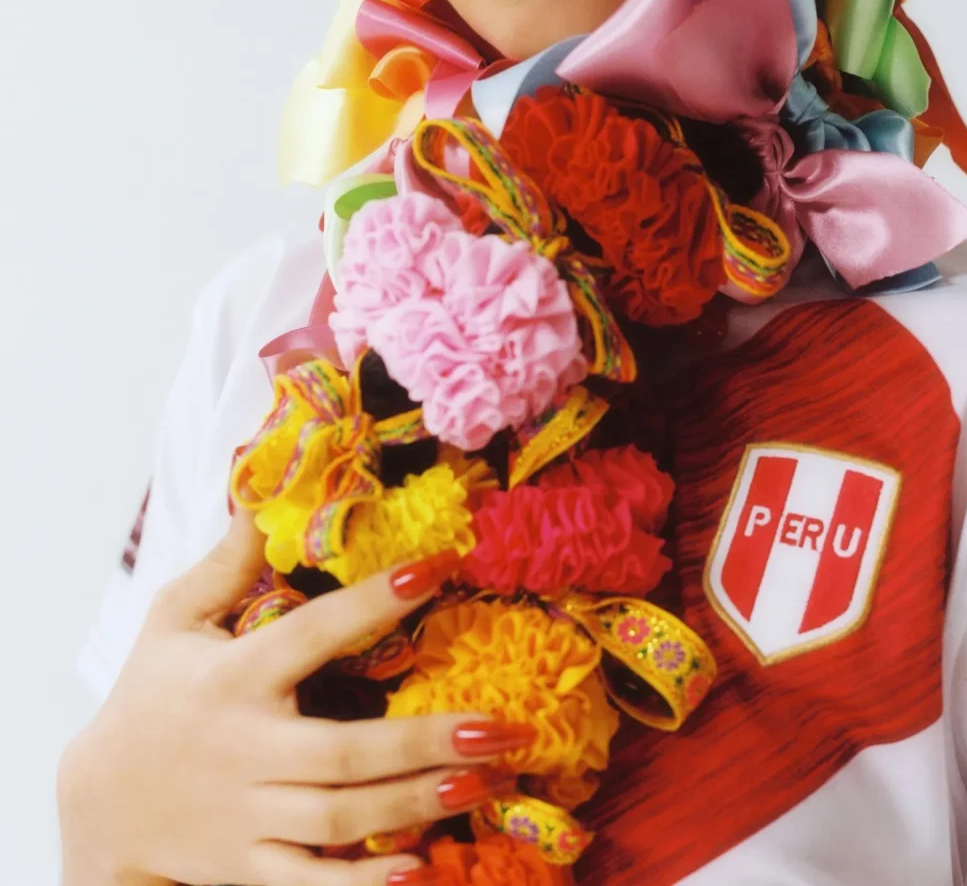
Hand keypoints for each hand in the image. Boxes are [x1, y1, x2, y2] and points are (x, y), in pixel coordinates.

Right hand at [58, 510, 528, 885]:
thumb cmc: (150, 694)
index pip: (313, 633)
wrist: (97, 804)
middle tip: (499, 726)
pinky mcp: (246, 869)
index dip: (374, 602)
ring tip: (485, 779)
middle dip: (424, 741)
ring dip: (416, 803)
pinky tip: (422, 868)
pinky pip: (309, 885)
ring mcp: (247, 818)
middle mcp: (244, 750)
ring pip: (340, 820)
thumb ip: (227, 562)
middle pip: (342, 752)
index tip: (437, 567)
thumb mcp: (175, 618)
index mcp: (234, 678)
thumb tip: (259, 491)